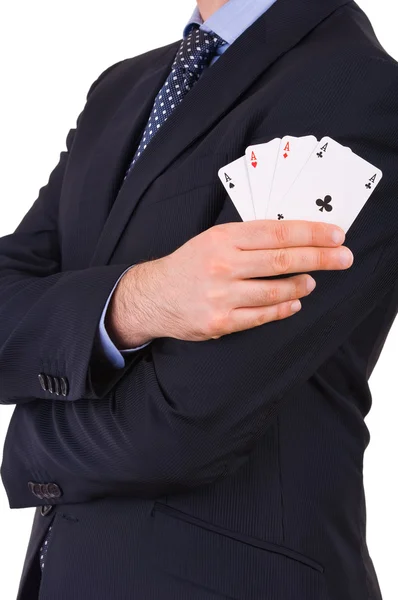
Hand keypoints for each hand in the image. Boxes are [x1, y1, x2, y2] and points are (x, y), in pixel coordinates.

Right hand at [106, 220, 352, 346]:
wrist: (155, 296)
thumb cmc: (190, 264)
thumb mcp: (213, 239)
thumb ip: (249, 237)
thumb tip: (294, 237)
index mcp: (223, 239)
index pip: (277, 233)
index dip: (311, 233)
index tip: (336, 235)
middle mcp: (223, 265)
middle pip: (282, 260)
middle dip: (320, 258)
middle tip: (345, 258)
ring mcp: (222, 296)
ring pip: (275, 290)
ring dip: (301, 285)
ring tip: (313, 281)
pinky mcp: (220, 321)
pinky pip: (262, 316)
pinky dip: (283, 308)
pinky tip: (295, 301)